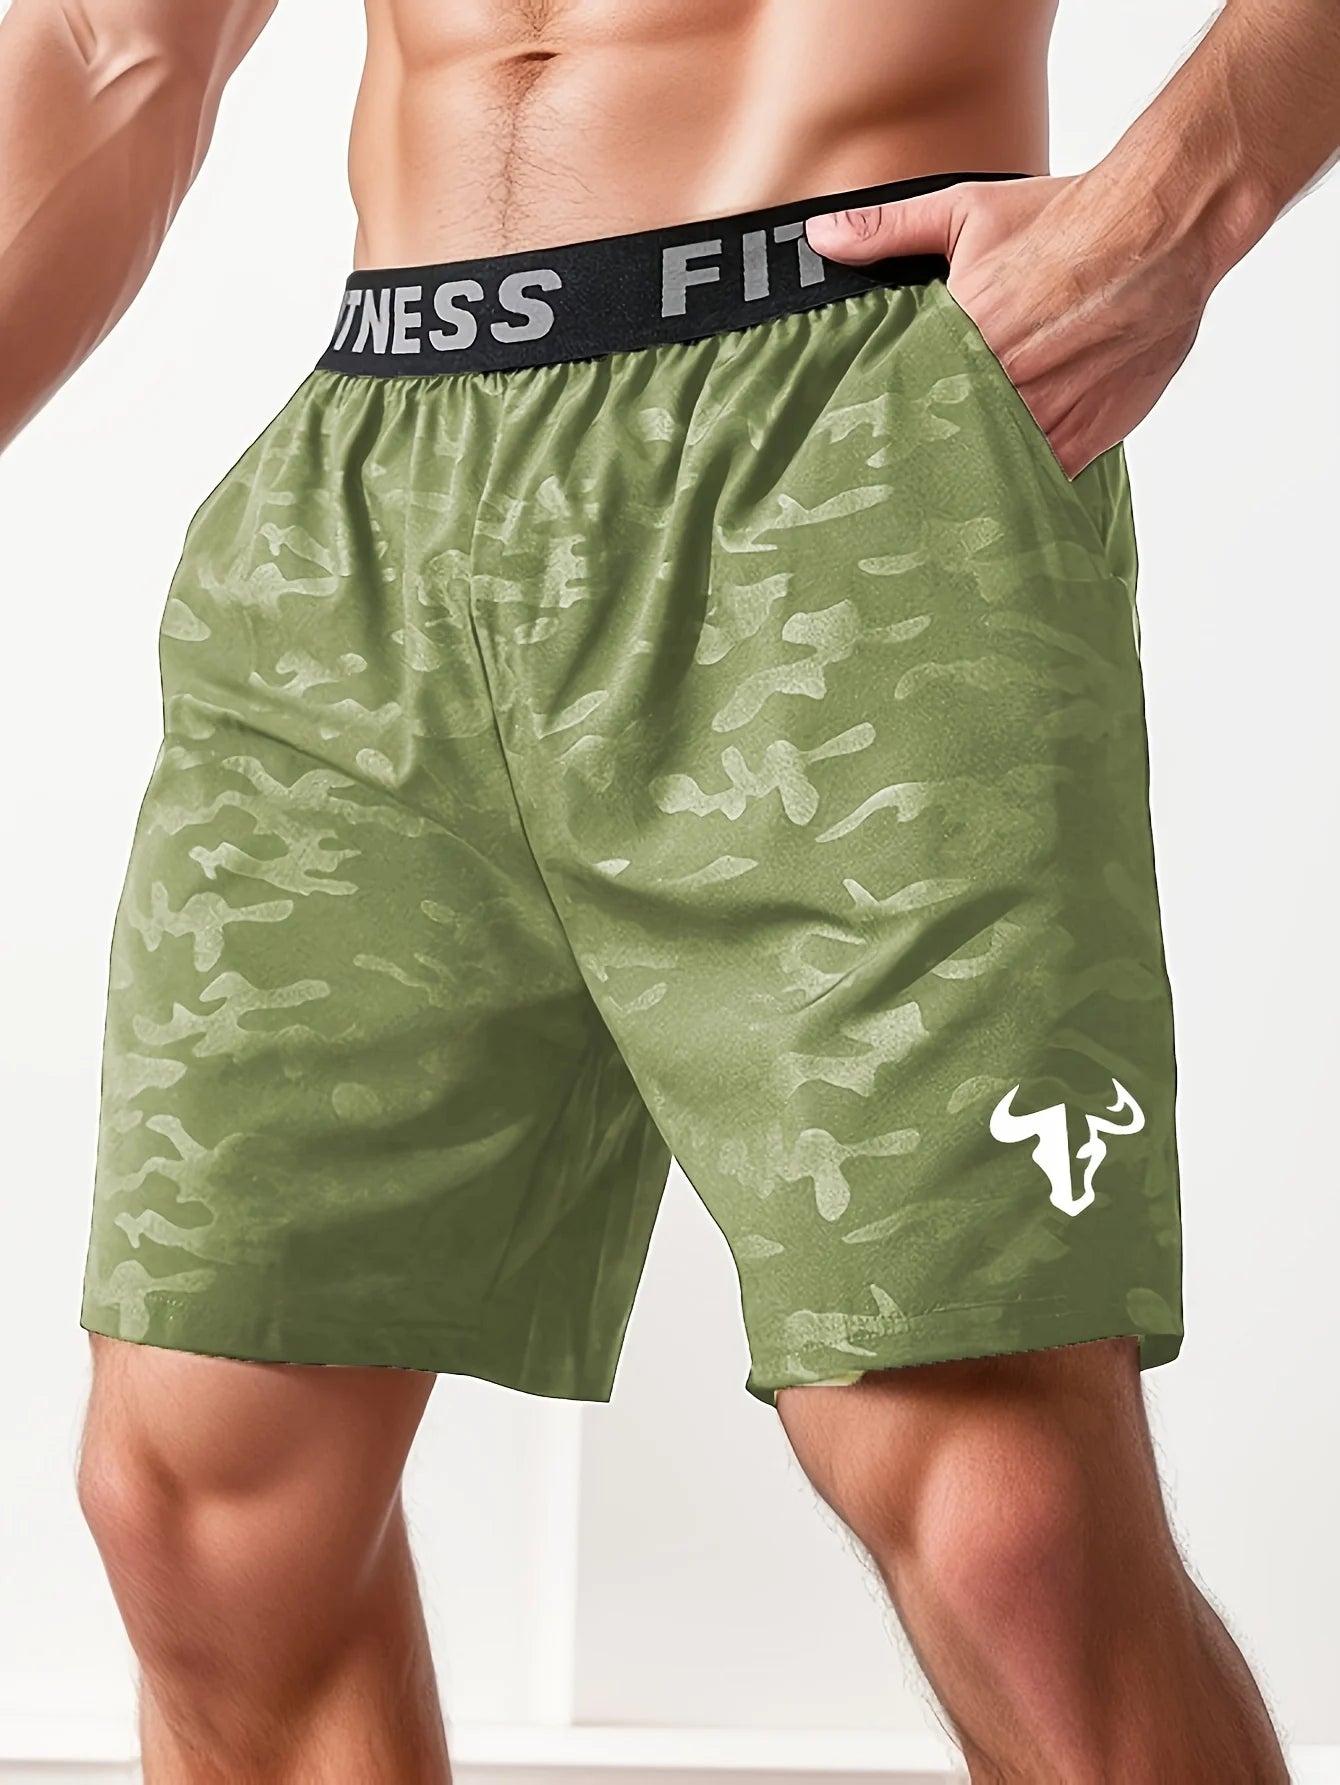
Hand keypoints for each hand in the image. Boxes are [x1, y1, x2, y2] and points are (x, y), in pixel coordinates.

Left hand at [806, 173, 1209, 478]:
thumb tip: (819, 236)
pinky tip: (995, 505)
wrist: (1163, 225)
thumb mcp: (967, 211)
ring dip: (967, 483)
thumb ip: (889, 230)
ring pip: (990, 472)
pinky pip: (1041, 483)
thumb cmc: (1067, 217)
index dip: (883, 428)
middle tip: (888, 492)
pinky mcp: (1086, 437)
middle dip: (920, 463)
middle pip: (945, 445)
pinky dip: (1018, 492)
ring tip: (935, 509)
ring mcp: (1049, 417)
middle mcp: (1006, 384)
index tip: (859, 451)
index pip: (905, 402)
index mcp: (965, 337)